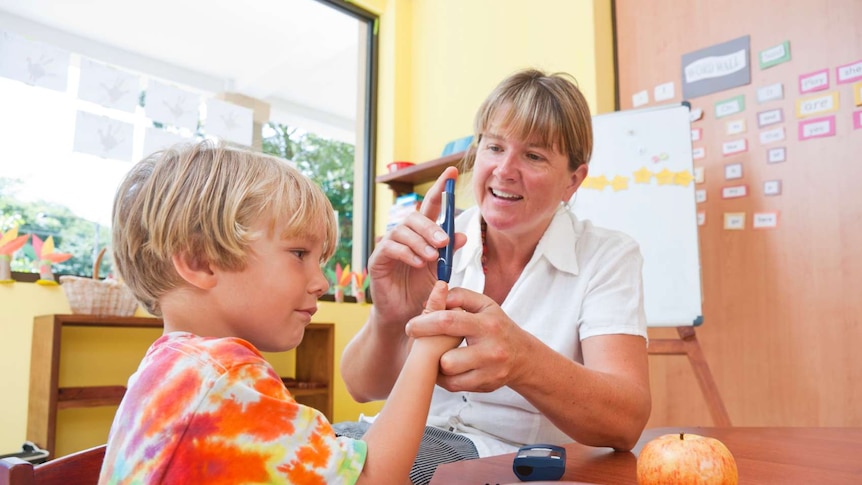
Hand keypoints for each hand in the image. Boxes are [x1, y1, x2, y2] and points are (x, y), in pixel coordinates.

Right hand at [367, 166, 465, 326]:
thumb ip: (450, 253)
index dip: (441, 187)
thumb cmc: (423, 293)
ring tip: (432, 257)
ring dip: (421, 241)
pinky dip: (407, 252)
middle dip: (431, 227)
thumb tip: (463, 234)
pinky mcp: (378, 259)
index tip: (452, 171)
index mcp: (423, 235)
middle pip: (416, 217)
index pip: (432, 206)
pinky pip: (390, 247)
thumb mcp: (442, 273)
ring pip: (403, 230)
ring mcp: (390, 246)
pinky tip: (418, 263)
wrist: (406, 316)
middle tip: (443, 242)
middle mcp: (405, 235)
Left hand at [405, 286, 533, 392]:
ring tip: (440, 354)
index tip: (411, 326)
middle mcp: (490, 349)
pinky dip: (445, 377)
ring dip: (438, 364)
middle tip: (425, 343)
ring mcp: (489, 371)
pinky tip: (448, 366)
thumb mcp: (484, 304)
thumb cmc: (497, 327)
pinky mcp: (486, 385)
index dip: (424, 324)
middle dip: (430, 350)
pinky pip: (453, 385)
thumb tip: (437, 295)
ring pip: (448, 373)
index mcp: (487, 324)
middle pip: (445, 357)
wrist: (523, 356)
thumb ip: (460, 296)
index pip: (448, 322)